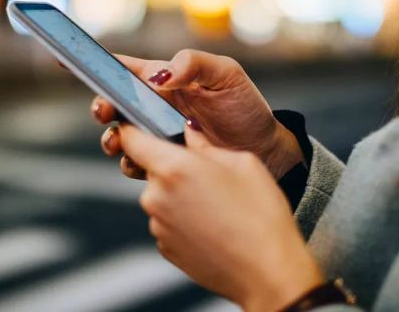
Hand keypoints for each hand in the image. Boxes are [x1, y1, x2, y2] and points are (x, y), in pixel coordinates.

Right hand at [90, 49, 302, 178]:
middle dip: (101, 107)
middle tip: (105, 112)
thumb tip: (159, 76)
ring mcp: (158, 135)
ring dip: (112, 139)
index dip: (94, 63)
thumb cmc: (245, 106)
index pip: (123, 67)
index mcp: (165, 78)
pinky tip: (143, 164)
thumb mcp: (226, 75)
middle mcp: (155, 106)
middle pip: (113, 103)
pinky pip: (137, 163)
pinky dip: (132, 164)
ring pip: (120, 136)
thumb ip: (193, 64)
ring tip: (120, 142)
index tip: (64, 59)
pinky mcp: (165, 161)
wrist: (266, 150)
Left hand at [119, 124, 324, 311]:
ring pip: (162, 197)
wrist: (267, 272)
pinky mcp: (164, 247)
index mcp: (173, 168)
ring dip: (180, 195)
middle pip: (152, 170)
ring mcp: (157, 225)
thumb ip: (206, 144)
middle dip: (174, 168)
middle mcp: (156, 196)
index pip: (131, 139)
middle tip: (209, 176)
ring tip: (217, 205)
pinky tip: (213, 225)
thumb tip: (189, 132)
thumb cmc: (260, 215)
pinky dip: (184, 219)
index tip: (138, 127)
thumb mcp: (242, 163)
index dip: (131, 129)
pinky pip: (168, 221)